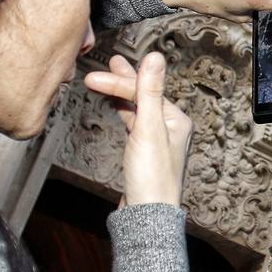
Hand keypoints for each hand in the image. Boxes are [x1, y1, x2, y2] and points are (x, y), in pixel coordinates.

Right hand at [83, 53, 191, 206]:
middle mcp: (171, 128)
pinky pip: (134, 124)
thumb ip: (149, 90)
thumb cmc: (152, 177)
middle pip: (143, 97)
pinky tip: (116, 106)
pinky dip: (123, 112)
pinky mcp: (144, 152)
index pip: (146, 91)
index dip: (120, 82)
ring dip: (121, 94)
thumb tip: (155, 57)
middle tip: (108, 65)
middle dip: (123, 81)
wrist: (146, 215)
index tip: (94, 77)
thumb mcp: (148, 128)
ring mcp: (157, 140)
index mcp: (177, 120)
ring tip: (106, 80)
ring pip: (137, 109)